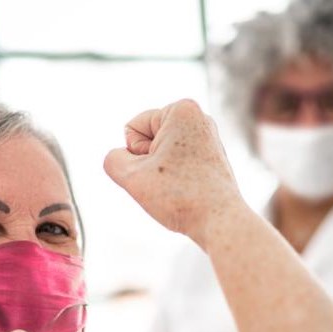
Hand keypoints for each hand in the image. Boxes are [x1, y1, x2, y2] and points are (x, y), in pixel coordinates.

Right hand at [103, 99, 243, 247]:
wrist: (220, 221)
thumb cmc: (179, 197)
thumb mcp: (131, 176)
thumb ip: (113, 159)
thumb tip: (122, 157)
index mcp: (182, 109)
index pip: (132, 129)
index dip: (135, 156)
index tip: (159, 170)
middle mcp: (199, 117)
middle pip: (147, 140)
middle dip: (149, 163)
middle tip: (170, 181)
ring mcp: (208, 137)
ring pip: (160, 155)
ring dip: (160, 174)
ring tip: (181, 187)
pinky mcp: (212, 157)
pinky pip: (176, 165)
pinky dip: (175, 180)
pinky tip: (189, 191)